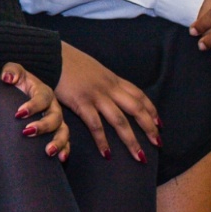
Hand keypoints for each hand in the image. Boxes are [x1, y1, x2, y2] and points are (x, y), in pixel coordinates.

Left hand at [1, 62, 68, 161]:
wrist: (20, 93)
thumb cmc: (17, 83)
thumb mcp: (13, 72)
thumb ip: (11, 71)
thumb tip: (8, 78)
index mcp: (44, 92)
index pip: (42, 98)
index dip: (32, 105)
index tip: (18, 113)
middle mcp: (53, 107)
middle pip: (55, 117)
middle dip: (43, 126)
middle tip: (27, 132)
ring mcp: (57, 121)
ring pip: (63, 131)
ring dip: (58, 142)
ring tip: (48, 152)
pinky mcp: (56, 132)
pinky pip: (66, 142)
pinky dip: (65, 150)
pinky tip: (60, 159)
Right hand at [53, 42, 159, 162]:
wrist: (51, 54)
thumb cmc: (68, 61)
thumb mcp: (92, 68)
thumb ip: (101, 80)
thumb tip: (108, 89)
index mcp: (112, 78)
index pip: (139, 95)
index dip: (151, 110)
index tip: (159, 124)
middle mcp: (108, 87)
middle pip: (136, 109)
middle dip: (149, 128)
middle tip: (158, 144)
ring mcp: (96, 95)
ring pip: (120, 120)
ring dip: (131, 140)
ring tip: (139, 157)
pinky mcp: (81, 102)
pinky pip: (96, 125)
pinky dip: (102, 141)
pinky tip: (107, 154)